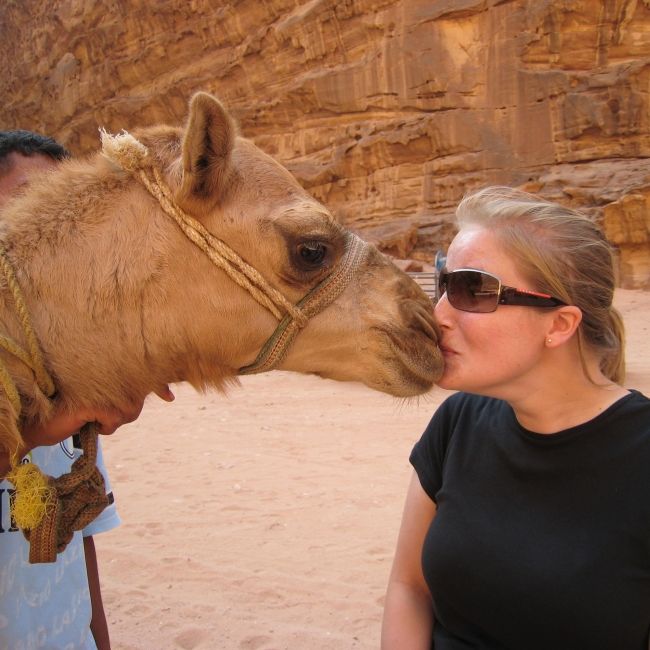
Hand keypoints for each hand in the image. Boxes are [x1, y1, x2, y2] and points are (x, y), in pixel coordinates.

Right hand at [21, 384, 174, 446]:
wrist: (39, 424)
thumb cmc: (75, 412)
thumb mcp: (106, 402)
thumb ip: (131, 394)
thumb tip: (168, 395)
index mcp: (110, 370)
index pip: (142, 375)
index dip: (159, 384)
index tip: (170, 397)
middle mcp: (106, 372)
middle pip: (138, 397)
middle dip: (127, 412)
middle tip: (105, 417)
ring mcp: (99, 385)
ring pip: (130, 409)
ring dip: (114, 421)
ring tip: (95, 419)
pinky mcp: (92, 400)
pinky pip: (115, 419)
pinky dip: (105, 427)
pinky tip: (88, 423)